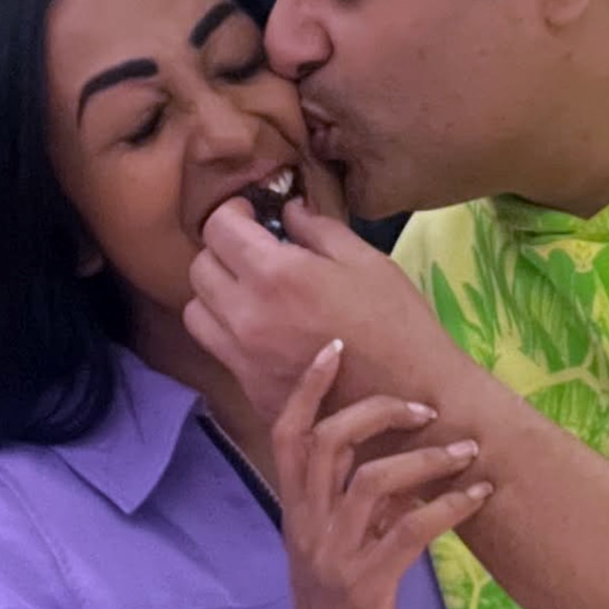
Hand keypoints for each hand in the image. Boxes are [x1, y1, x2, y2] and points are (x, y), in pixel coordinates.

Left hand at [186, 197, 472, 422]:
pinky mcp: (249, 387)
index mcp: (275, 274)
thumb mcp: (367, 261)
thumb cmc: (398, 322)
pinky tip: (265, 329)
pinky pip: (216, 348)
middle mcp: (246, 314)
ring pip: (196, 310)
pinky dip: (228, 331)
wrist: (412, 397)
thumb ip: (319, 229)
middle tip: (254, 250)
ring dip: (216, 293)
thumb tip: (289, 212)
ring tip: (250, 291)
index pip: (219, 227)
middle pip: (199, 267)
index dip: (234, 212)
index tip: (252, 215)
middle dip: (222, 250)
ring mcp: (242, 356)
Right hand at [275, 339, 492, 608]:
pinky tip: (479, 495)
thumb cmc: (342, 607)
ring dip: (426, 458)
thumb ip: (354, 499)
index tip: (336, 346)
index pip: (287, 434)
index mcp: (296, 510)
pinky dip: (449, 505)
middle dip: (379, 412)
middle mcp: (306, 526)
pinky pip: (409, 531)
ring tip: (467, 450)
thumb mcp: (338, 544)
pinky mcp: (366, 587)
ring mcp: (333, 557)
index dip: (309, 388)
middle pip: (327, 443)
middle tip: (425, 407)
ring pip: (371, 482)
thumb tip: (399, 449)